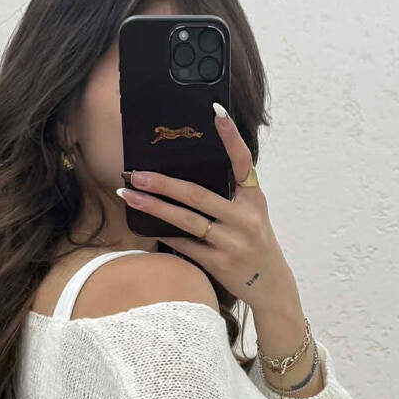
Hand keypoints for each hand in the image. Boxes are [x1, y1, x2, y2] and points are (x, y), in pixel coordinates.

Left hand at [116, 104, 295, 309]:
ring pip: (186, 220)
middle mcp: (245, 218)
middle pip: (198, 195)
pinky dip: (165, 233)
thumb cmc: (254, 243)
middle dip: (163, 183)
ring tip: (128, 196)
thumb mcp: (252, 214)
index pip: (243, 162)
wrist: (270, 286)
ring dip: (153, 207)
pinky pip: (185, 245)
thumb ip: (230, 194)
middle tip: (135, 174)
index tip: (216, 112)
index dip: (231, 137)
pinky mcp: (220, 264)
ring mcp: (232, 242)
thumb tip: (185, 173)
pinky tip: (145, 225)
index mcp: (254, 199)